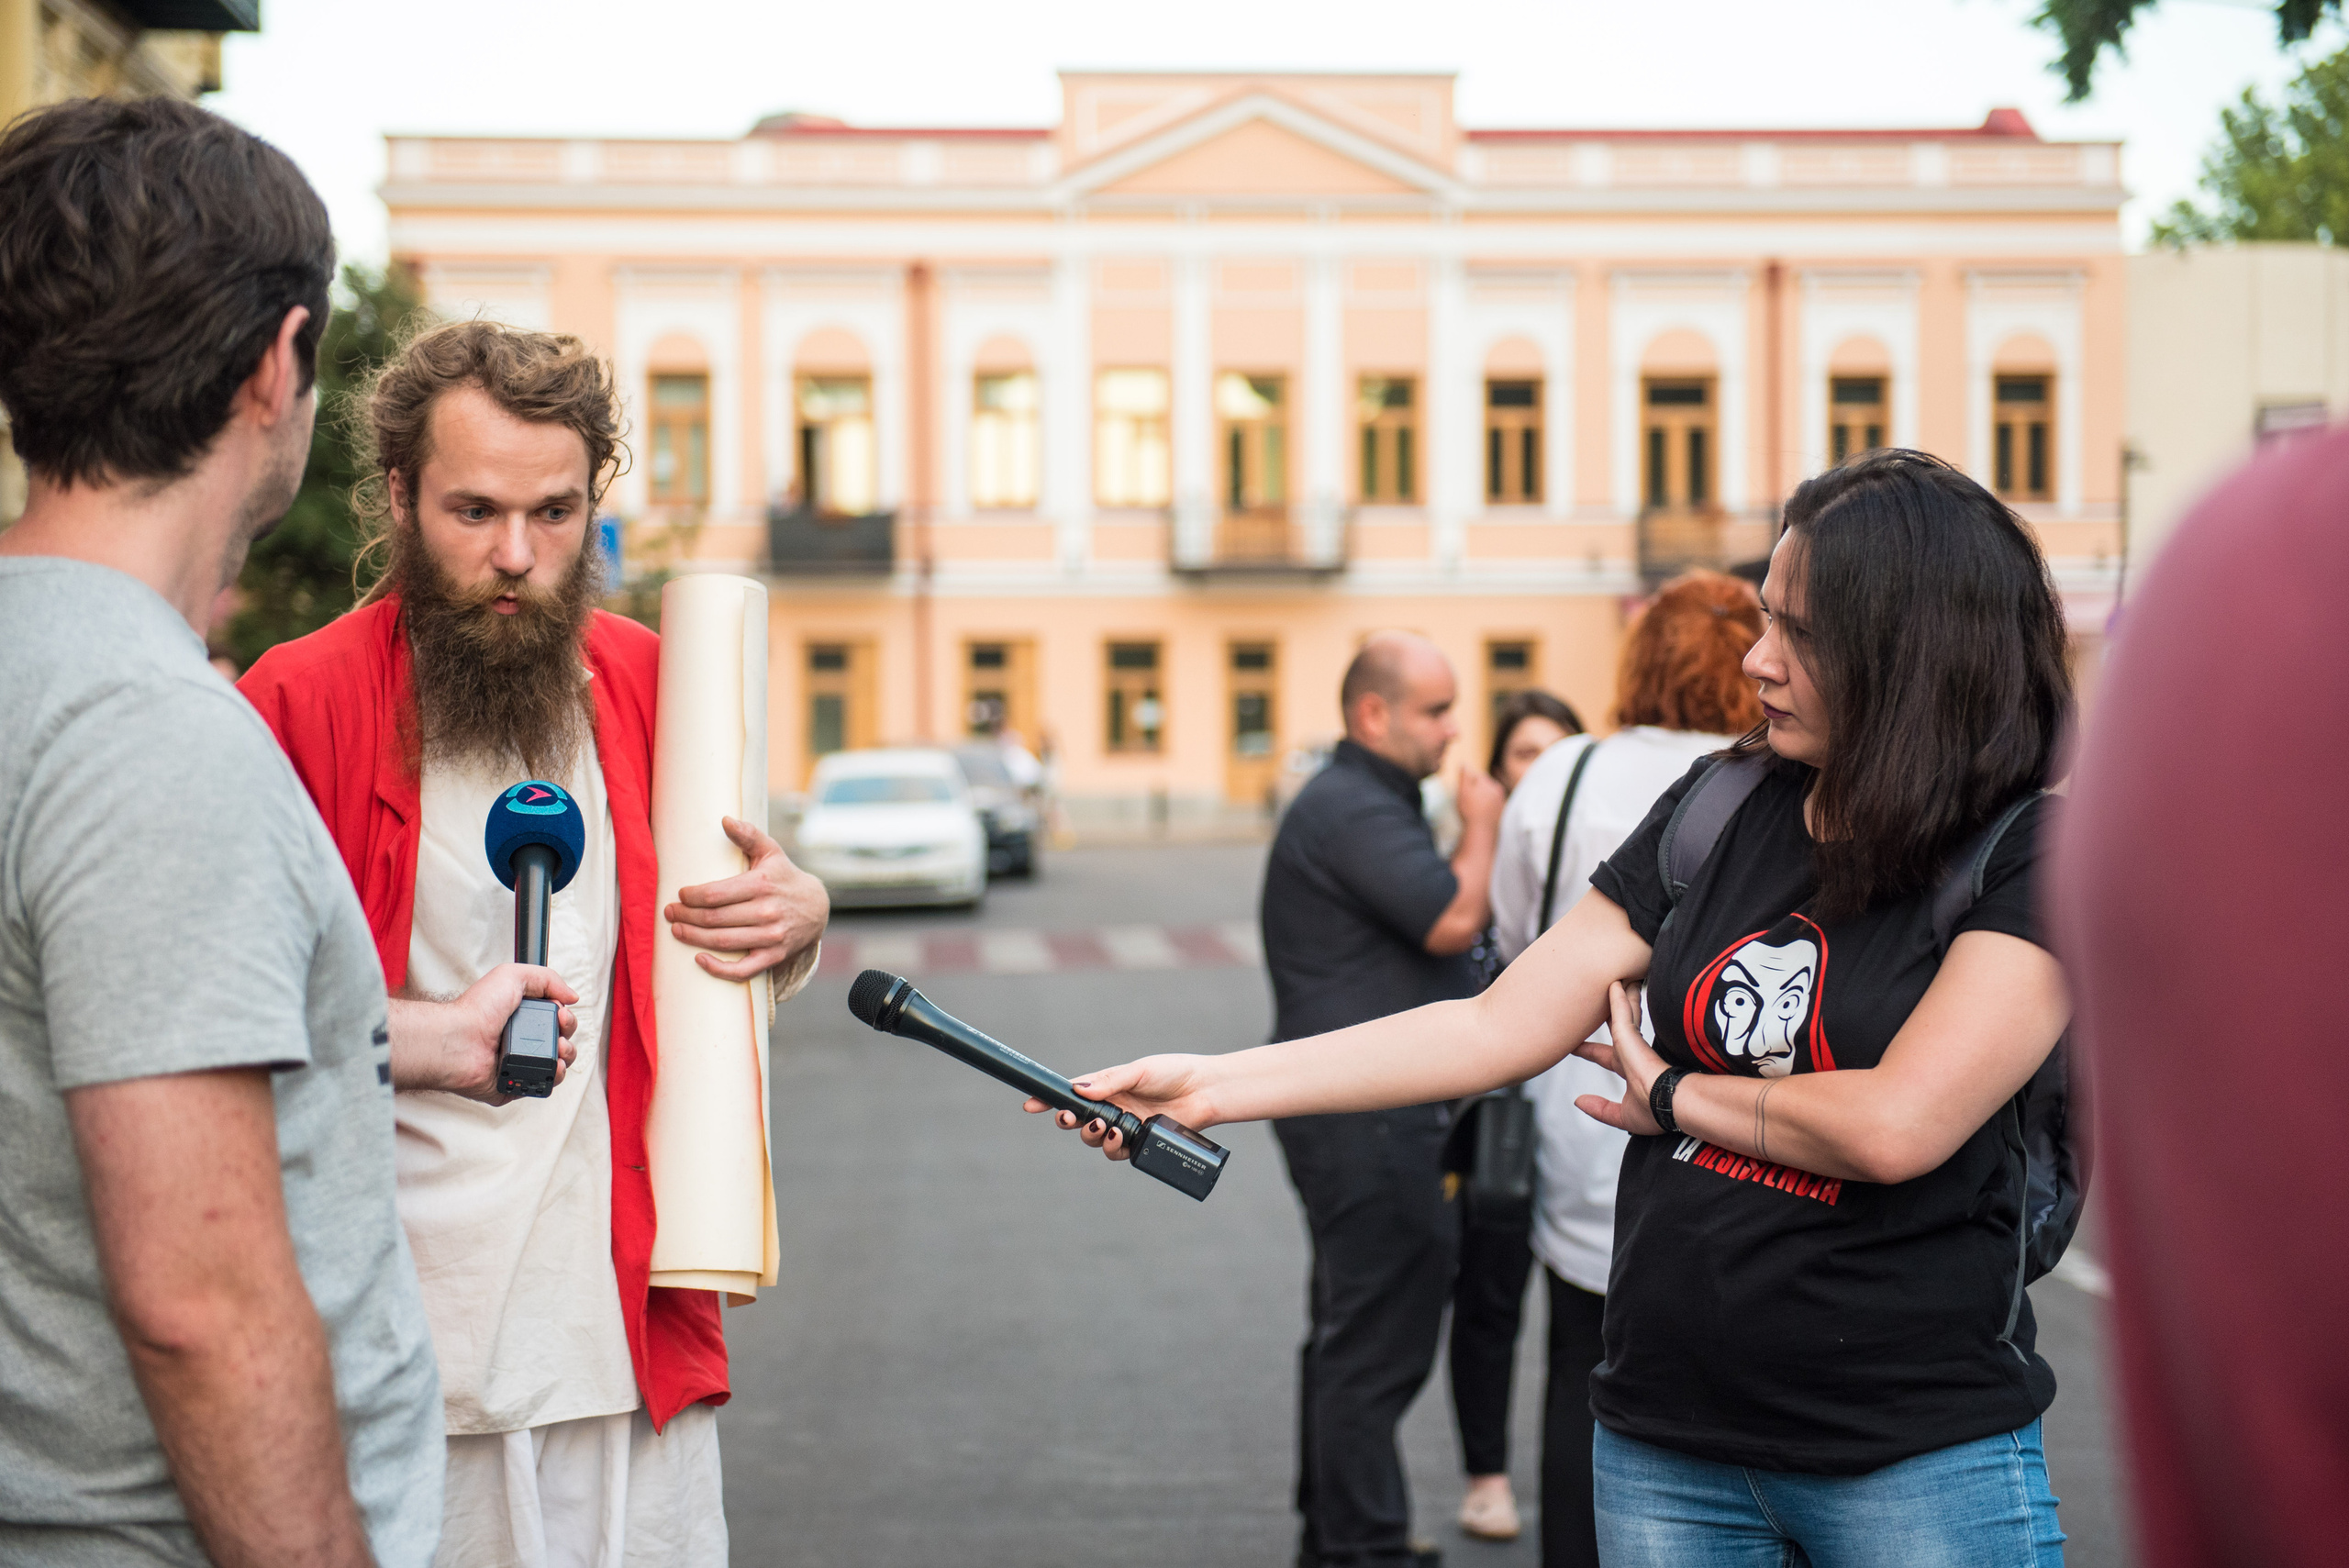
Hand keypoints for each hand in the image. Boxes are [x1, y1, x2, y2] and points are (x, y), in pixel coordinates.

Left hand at [390, 964, 579, 1104]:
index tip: (560, 1013)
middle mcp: (520, 1040)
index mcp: (520, 1017)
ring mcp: (519, 1064)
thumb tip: (572, 996)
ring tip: (558, 1049)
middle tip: (560, 1028)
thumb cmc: (477, 1009)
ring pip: (558, 1063)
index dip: (564, 1016)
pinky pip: (544, 1085)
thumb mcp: (513, 976)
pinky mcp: (516, 1085)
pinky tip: (553, 1067)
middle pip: (561, 1040)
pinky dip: (554, 1077)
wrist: (459, 1040)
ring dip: (567, 1055)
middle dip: (568, 1034)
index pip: (555, 1018)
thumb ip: (547, 979)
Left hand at [665, 816, 828, 980]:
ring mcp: (771, 937)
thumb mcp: (771, 852)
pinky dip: (719, 968)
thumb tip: (724, 819)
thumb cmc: (784, 877)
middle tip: (669, 913)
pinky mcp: (773, 956)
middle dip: (686, 916)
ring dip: (694, 938)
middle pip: (714, 919)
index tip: (680, 894)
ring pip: (722, 942)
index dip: (692, 896)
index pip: (716, 893)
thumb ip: (748, 835)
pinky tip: (700, 959)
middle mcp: (767, 912)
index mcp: (762, 885)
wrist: (816, 907)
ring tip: (677, 930)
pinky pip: (743, 970)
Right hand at [1021, 1055, 1215, 1161]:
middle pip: (1079, 1121)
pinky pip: (1118, 1152)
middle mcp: (1112, 1108)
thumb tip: (1078, 1089)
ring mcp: (1125, 1127)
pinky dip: (1114, 1147)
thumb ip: (1110, 1081)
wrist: (1205, 1091)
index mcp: (1108, 1087)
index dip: (1050, 1100)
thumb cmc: (1174, 1073)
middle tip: (1068, 1118)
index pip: (1073, 1094)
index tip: (1031, 1104)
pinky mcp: (1140, 1144)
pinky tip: (1120, 1137)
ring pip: (1095, 1139)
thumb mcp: (1140, 1071)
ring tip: (1104, 1126)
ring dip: (1092, 1135)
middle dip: (1068, 1121)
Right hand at [1455, 765, 1505, 833]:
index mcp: (1490, 783)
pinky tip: (1479, 813)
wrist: (1482, 832)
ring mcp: (1501, 802)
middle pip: (1485, 785)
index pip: (1478, 776)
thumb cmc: (1470, 810)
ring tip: (1473, 807)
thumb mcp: (1463, 791)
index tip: (1464, 790)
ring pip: (1489, 796)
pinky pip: (1492, 806)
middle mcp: (1498, 791)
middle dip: (1477, 789)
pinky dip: (1486, 807)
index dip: (1469, 782)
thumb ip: (1464, 777)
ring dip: (1482, 798)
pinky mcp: (1501, 813)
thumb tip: (1464, 764)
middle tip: (1468, 799)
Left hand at [1572, 981, 1666, 1134]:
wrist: (1671, 1103)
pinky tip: (1612, 983)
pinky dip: (1616, 997)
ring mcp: (1633, 1043)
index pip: (1606, 1057)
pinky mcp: (1631, 1035)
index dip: (1590, 1051)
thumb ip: (1601, 1108)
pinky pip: (1619, 1011)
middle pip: (1619, 1027)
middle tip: (1595, 998)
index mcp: (1632, 1073)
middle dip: (1610, 1013)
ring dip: (1619, 997)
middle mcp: (1633, 1054)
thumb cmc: (1655, 1113)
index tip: (1575, 1045)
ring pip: (1623, 1014)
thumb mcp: (1622, 1115)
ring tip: (1613, 979)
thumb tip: (1579, 1102)